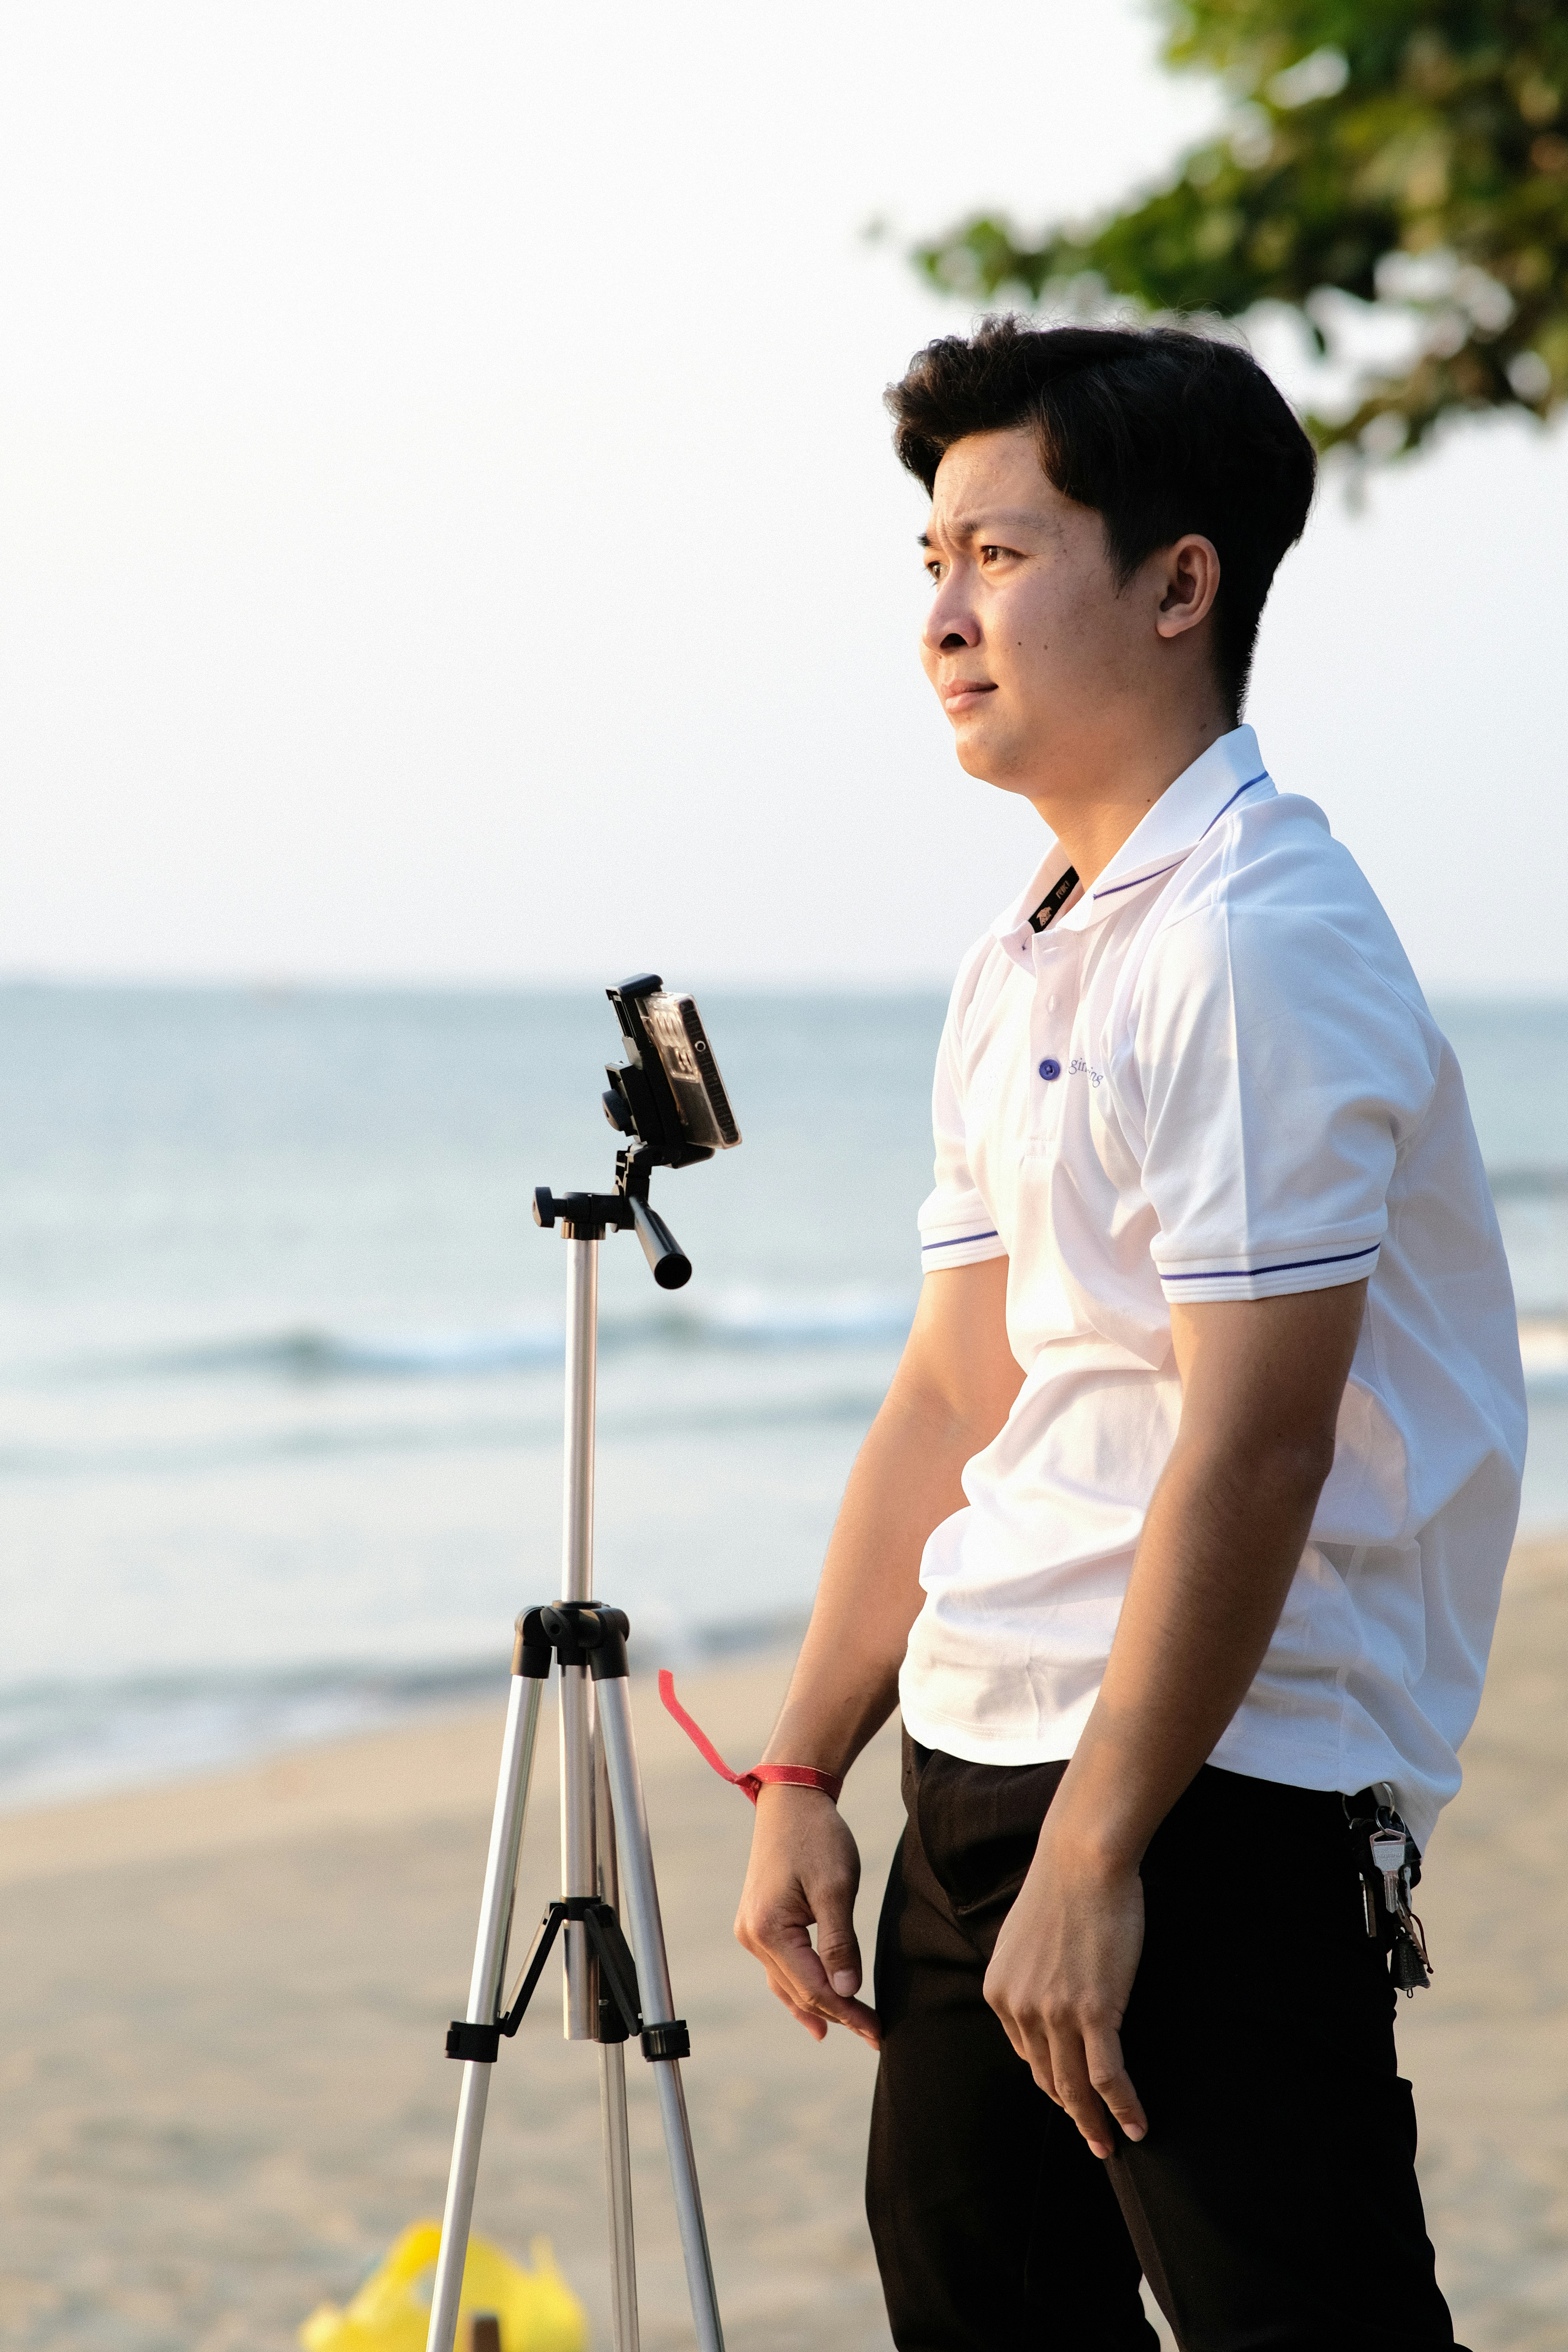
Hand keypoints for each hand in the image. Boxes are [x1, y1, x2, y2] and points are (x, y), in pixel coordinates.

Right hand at [734, 1786, 879, 2046]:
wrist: (791, 1799)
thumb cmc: (817, 1837)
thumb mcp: (836, 1887)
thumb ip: (840, 1942)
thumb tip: (848, 1990)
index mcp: (769, 1930)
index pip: (814, 1987)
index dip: (848, 2012)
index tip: (878, 2030)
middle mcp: (752, 1936)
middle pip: (800, 1990)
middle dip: (839, 2013)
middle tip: (875, 2035)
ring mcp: (751, 1930)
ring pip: (787, 1984)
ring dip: (819, 2007)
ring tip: (847, 2031)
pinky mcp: (758, 1922)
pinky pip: (780, 1968)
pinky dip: (800, 1989)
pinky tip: (814, 2012)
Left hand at [982, 1823, 1147, 2155]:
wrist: (1082, 1858)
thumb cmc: (1062, 1890)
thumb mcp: (1025, 1940)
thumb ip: (1027, 1978)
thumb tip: (1044, 2003)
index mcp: (1000, 1992)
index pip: (1026, 2055)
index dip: (1051, 2081)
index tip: (1072, 2097)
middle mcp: (1021, 2009)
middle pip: (1049, 2079)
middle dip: (1072, 2113)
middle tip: (1094, 2138)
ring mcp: (1056, 2013)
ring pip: (1077, 2087)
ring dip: (1097, 2123)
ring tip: (1113, 2143)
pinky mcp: (1095, 2011)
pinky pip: (1108, 2076)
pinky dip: (1124, 2107)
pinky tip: (1139, 2125)